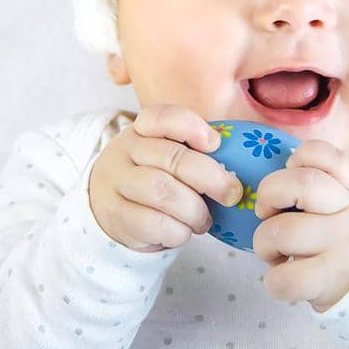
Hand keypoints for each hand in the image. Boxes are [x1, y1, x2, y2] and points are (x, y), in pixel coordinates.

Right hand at [86, 103, 244, 252]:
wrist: (108, 206)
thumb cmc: (153, 177)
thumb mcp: (166, 155)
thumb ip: (195, 153)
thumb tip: (241, 168)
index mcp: (141, 130)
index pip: (162, 117)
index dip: (191, 127)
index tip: (215, 143)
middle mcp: (124, 151)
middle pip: (171, 158)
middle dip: (210, 177)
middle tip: (232, 194)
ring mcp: (116, 183)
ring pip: (162, 192)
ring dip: (194, 210)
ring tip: (204, 220)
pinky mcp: (115, 215)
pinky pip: (152, 223)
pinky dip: (178, 231)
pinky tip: (183, 231)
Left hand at [252, 139, 348, 312]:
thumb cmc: (347, 244)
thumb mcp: (344, 207)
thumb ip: (318, 188)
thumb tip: (268, 191)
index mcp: (348, 190)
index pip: (321, 152)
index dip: (298, 158)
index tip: (292, 174)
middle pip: (301, 184)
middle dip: (267, 197)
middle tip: (268, 215)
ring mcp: (341, 246)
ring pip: (281, 232)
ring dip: (264, 244)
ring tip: (277, 254)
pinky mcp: (330, 281)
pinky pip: (284, 278)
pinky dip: (274, 280)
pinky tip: (285, 278)